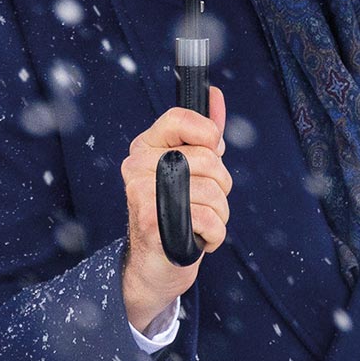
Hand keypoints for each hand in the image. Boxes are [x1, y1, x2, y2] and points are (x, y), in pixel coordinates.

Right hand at [119, 88, 227, 331]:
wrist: (156, 265)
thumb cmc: (177, 212)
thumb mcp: (191, 169)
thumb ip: (203, 134)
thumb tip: (215, 95)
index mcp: (145, 147)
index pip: (179, 118)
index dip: (207, 132)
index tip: (213, 149)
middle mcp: (137, 166)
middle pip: (207, 158)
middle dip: (221, 184)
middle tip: (205, 201)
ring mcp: (141, 194)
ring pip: (212, 191)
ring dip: (220, 213)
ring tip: (201, 221)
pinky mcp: (152, 224)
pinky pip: (207, 219)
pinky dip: (215, 234)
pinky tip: (200, 238)